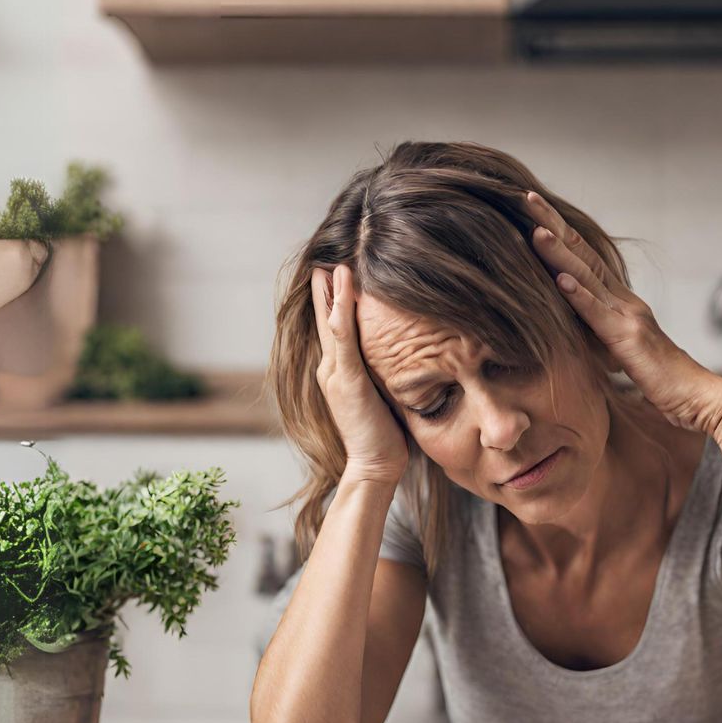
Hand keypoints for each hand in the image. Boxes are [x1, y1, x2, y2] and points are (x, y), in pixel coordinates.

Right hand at [311, 265, 408, 486]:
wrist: (375, 464)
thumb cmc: (384, 433)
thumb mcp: (381, 393)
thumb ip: (379, 371)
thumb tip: (397, 352)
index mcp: (338, 371)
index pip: (334, 328)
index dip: (333, 300)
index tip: (336, 272)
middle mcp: (330, 368)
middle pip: (325, 320)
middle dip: (325, 289)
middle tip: (324, 259)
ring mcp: (335, 374)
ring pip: (331, 324)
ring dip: (331, 292)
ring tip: (332, 264)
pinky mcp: (346, 380)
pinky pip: (342, 340)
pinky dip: (340, 313)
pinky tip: (341, 292)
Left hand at [526, 191, 721, 439]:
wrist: (699, 398)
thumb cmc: (662, 383)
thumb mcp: (620, 353)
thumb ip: (598, 336)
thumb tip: (569, 330)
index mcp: (620, 303)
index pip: (585, 261)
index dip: (560, 235)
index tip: (533, 211)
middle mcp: (624, 302)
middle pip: (585, 256)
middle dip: (555, 227)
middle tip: (528, 198)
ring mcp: (628, 318)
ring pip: (590, 279)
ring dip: (561, 254)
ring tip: (537, 230)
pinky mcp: (630, 340)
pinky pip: (600, 316)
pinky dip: (580, 296)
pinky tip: (560, 281)